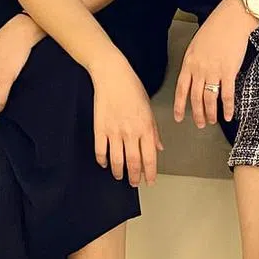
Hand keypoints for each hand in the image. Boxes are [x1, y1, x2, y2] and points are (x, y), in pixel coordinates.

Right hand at [91, 56, 162, 186]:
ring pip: (117, 160)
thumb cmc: (132, 88)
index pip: (150, 157)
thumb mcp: (149, 108)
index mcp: (146, 127)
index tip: (150, 181)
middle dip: (135, 177)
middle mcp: (131, 132)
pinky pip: (100, 150)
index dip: (150, 172)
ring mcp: (114, 131)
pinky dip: (102, 160)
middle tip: (134, 183)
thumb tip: (159, 147)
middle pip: (134, 162)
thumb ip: (154, 131)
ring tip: (120, 176)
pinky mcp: (99, 128)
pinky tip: (105, 164)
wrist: (112, 75)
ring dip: (119, 172)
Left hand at [174, 0, 256, 128]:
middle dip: (196, 114)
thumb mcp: (196, 45)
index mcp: (189, 62)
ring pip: (209, 99)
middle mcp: (199, 69)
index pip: (181, 89)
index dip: (179, 105)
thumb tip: (195, 76)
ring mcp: (214, 71)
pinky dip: (228, 107)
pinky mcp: (229, 71)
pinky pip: (227, 94)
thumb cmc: (215, 30)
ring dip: (210, 113)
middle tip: (199, 124)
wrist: (231, 20)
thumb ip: (194, 62)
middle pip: (195, 98)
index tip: (178, 117)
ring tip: (211, 122)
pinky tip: (229, 116)